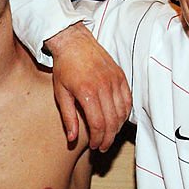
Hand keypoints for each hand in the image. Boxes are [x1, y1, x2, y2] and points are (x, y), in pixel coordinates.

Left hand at [43, 23, 131, 150]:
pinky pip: (128, 100)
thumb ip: (68, 117)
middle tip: (103, 147)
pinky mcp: (120, 76)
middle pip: (112, 121)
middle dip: (108, 138)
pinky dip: (125, 113)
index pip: (98, 124)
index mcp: (87, 92)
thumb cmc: (64, 68)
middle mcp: (104, 86)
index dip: (98, 139)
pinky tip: (118, 120)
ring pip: (122, 112)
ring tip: (110, 136)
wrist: (74, 41)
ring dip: (117, 128)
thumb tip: (72, 139)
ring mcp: (114, 80)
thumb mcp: (60, 94)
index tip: (94, 146)